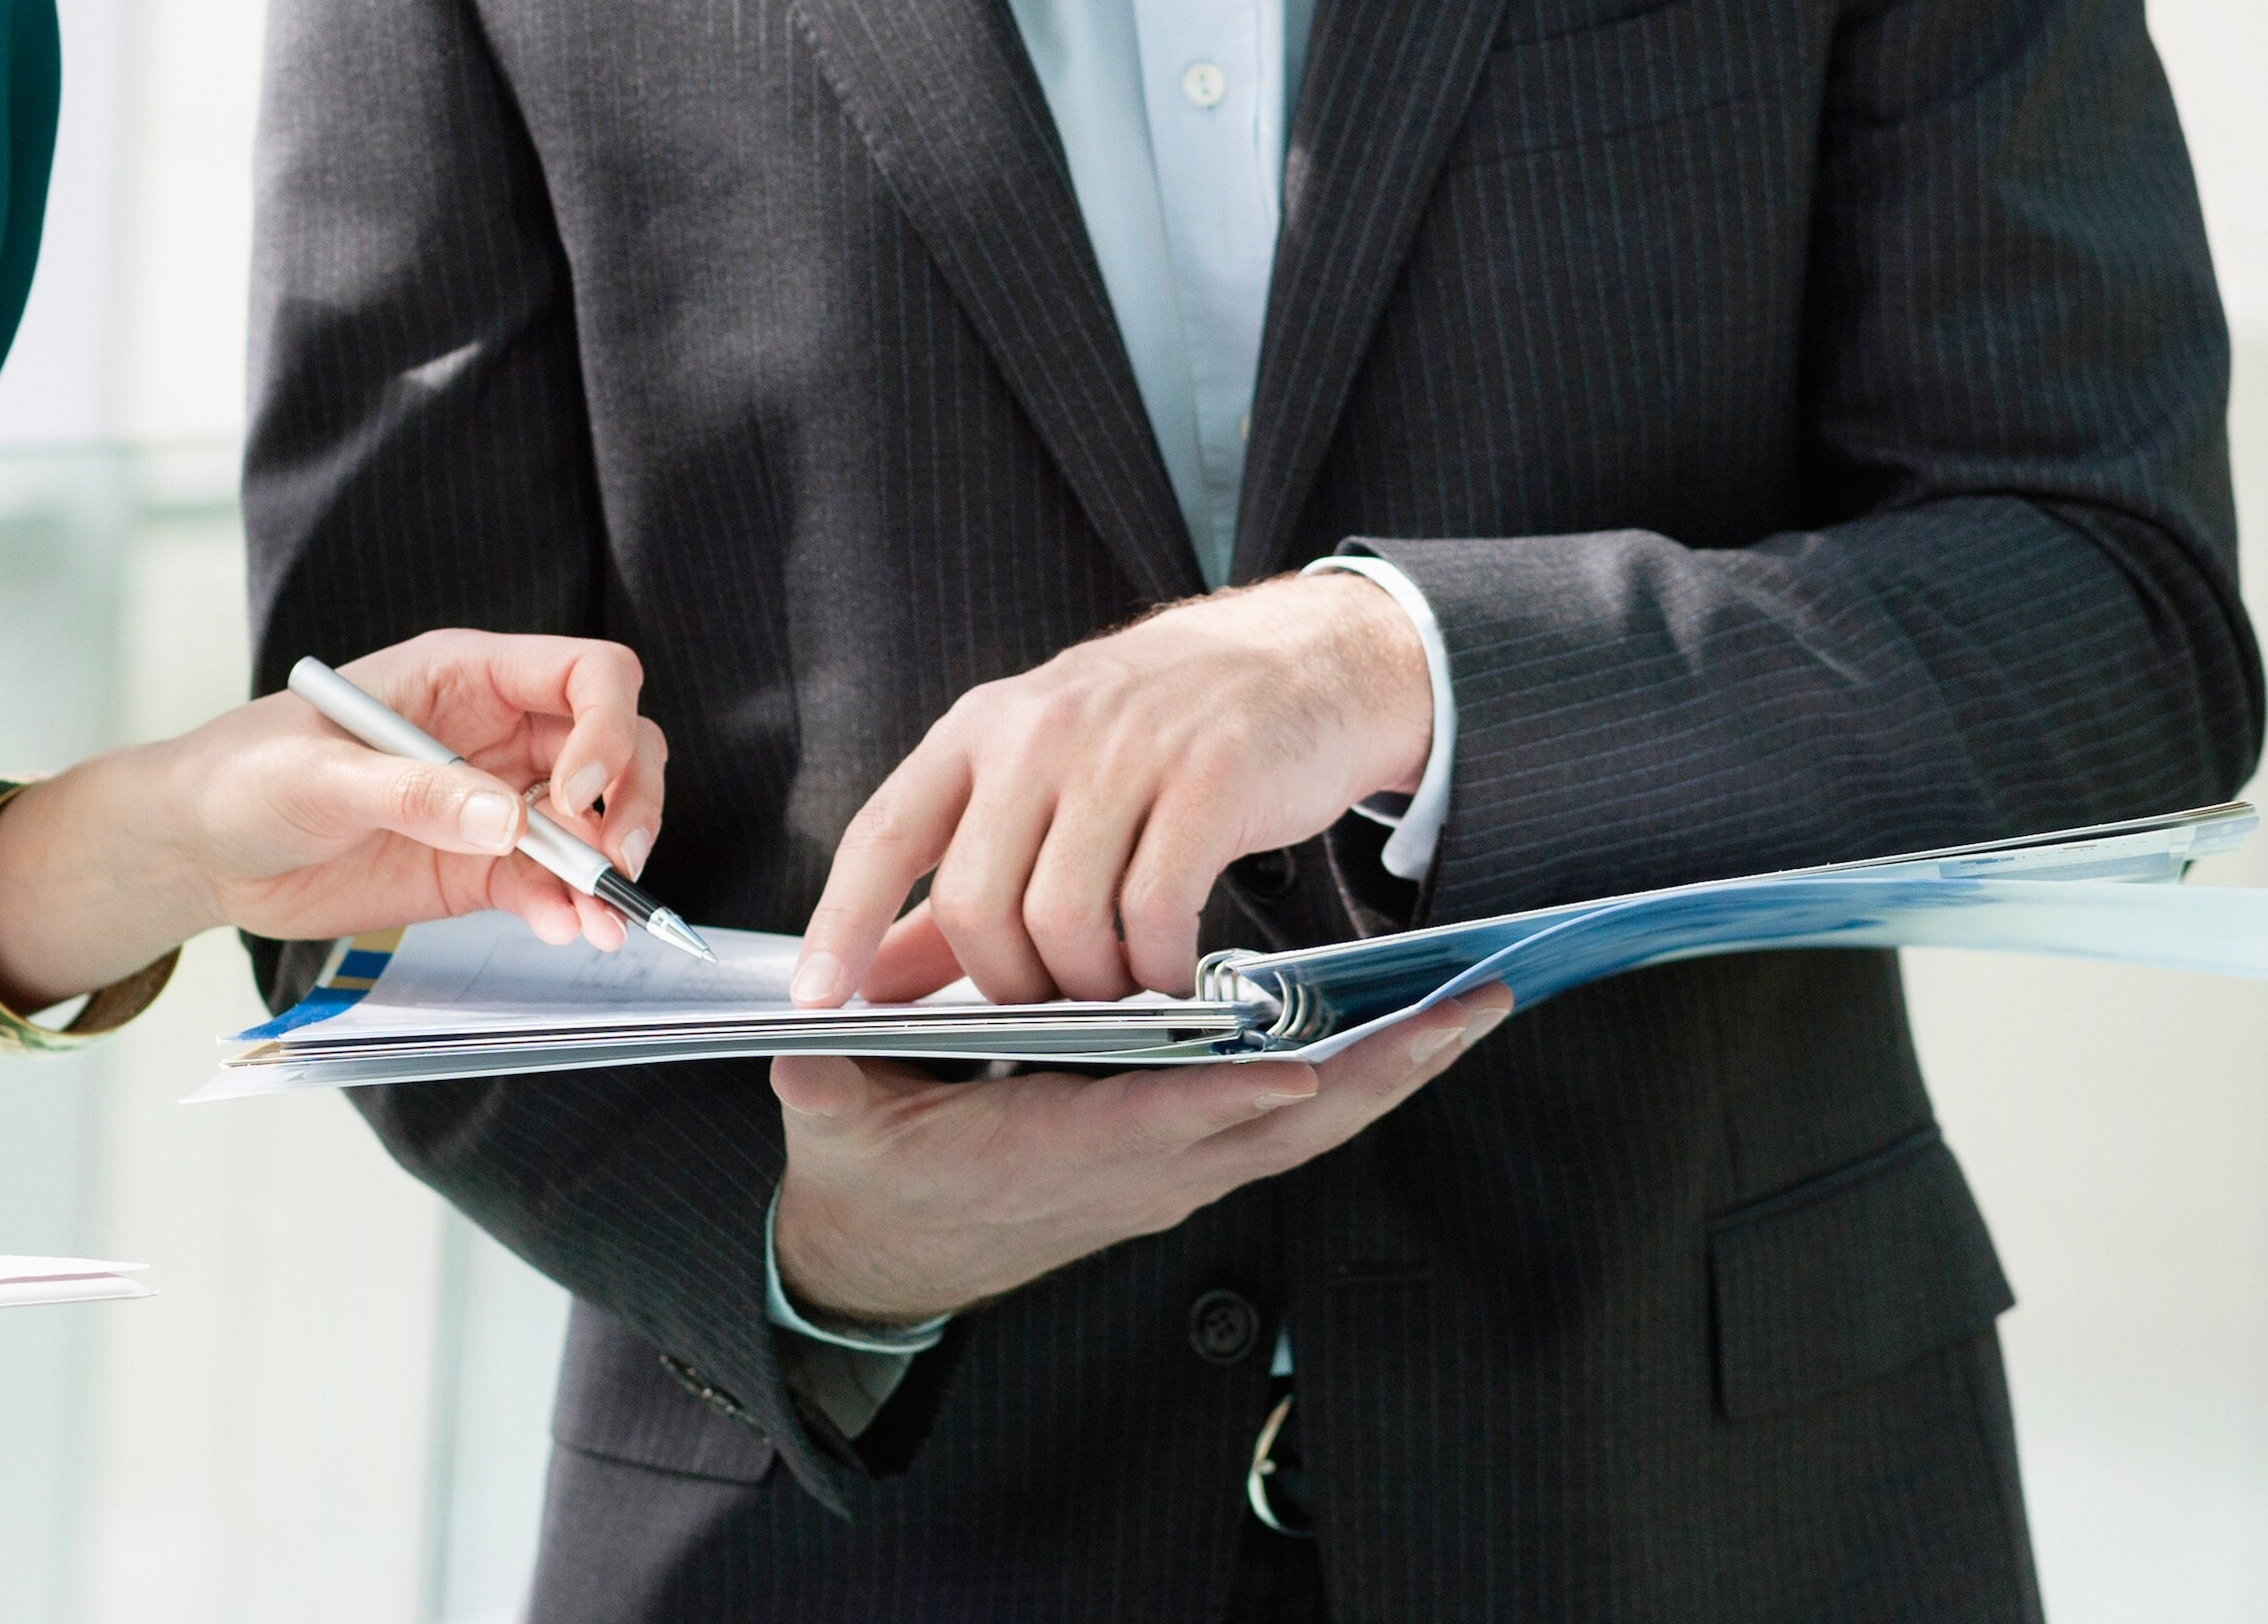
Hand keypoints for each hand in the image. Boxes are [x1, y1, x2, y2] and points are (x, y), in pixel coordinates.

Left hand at [0, 629, 669, 1005]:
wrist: (203, 849)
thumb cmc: (246, 775)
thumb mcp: (320, 774)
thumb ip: (414, 792)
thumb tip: (508, 817)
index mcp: (464, 675)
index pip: (585, 676)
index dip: (606, 730)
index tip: (580, 794)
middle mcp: (495, 731)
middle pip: (614, 746)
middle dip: (632, 802)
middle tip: (618, 864)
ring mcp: (493, 802)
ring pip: (595, 823)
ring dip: (611, 869)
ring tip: (604, 922)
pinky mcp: (478, 868)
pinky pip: (548, 883)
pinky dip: (568, 908)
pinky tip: (565, 932)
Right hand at [769, 989, 1510, 1327]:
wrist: (890, 1259)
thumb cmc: (871, 1175)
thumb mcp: (837, 1124)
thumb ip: (826, 1088)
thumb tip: (797, 1056)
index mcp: (1053, 1156)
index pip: (1151, 1127)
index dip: (1224, 1102)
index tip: (1297, 1070)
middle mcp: (1135, 1172)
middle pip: (1281, 1132)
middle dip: (1379, 1074)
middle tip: (1466, 1011)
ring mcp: (1170, 1174)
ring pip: (1306, 1130)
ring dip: (1392, 1071)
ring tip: (1470, 1007)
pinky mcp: (1182, 1165)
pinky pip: (1291, 1128)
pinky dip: (1360, 1083)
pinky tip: (1406, 1035)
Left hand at [795, 575, 1430, 1008]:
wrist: (1301, 659)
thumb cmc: (1156, 736)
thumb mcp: (1043, 781)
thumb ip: (959, 881)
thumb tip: (874, 981)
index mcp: (982, 728)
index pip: (884, 833)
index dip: (842, 923)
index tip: (815, 1002)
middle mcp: (1040, 731)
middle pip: (976, 903)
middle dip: (1007, 984)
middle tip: (1053, 1002)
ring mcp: (1126, 751)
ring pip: (1061, 920)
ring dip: (1088, 985)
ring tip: (1120, 987)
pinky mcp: (1212, 780)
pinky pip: (1155, 915)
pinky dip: (1157, 970)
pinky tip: (1172, 973)